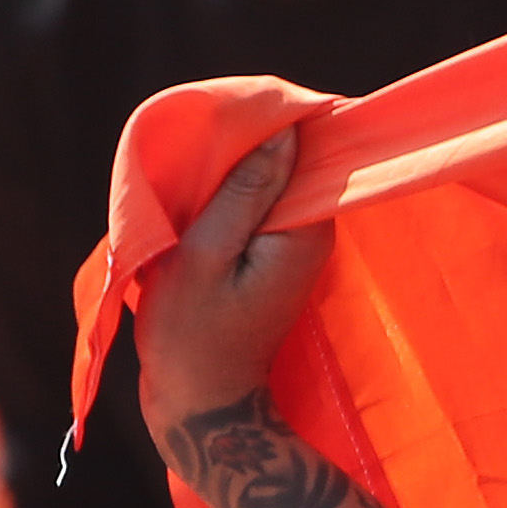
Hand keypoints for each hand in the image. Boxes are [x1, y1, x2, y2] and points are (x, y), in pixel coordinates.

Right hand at [134, 131, 332, 434]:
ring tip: (196, 158)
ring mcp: (296, 247)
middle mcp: (314, 234)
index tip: (237, 106)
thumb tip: (284, 133)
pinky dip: (231, 198)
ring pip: (273, 184)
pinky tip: (199, 195)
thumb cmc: (192, 334)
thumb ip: (243, 194)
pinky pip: (259, 209)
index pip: (311, 152)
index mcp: (306, 230)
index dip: (278, 121)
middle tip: (206, 129)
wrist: (202, 401)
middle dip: (255, 142)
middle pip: (294, 164)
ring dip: (237, 171)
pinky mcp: (273, 258)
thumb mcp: (204, 256)